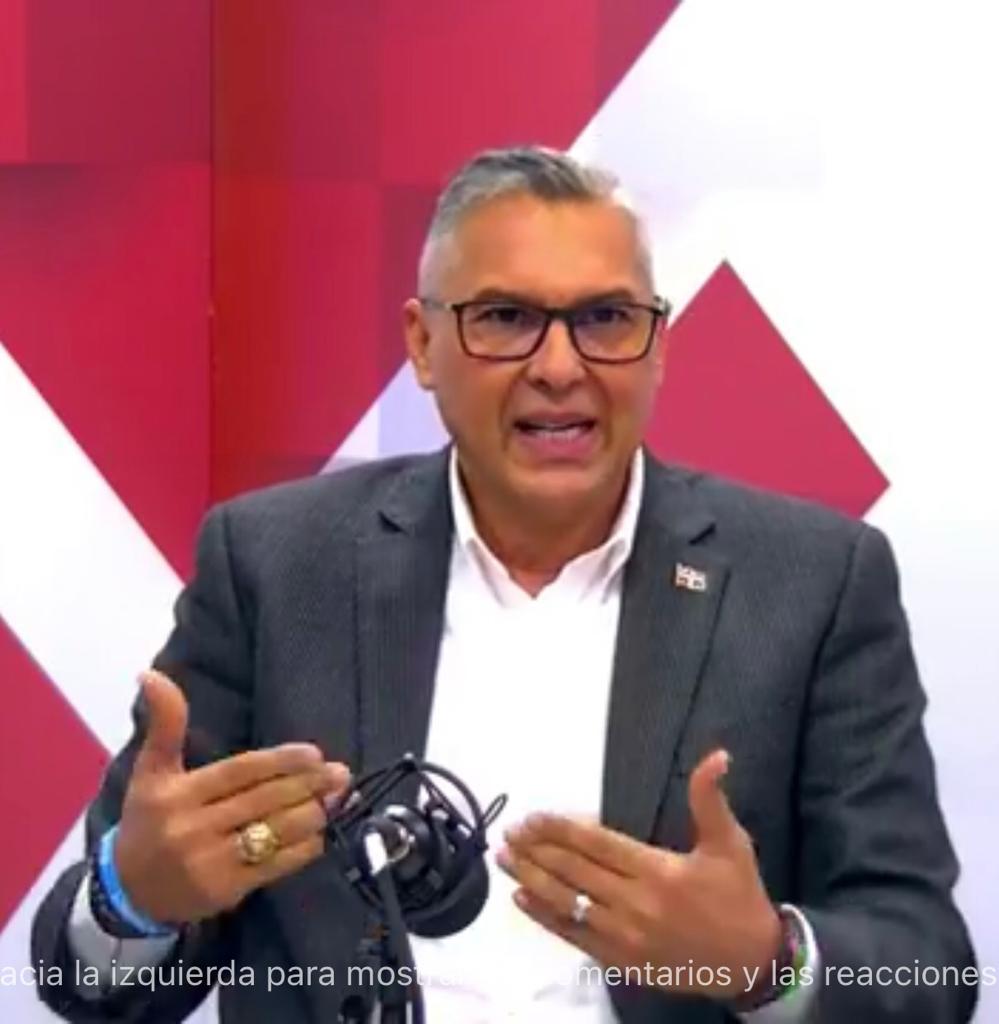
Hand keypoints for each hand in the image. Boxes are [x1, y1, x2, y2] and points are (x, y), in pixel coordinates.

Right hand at [114, 670, 350, 926]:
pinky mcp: (225, 892)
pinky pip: (273, 867)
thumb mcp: (150, 770)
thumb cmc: (147, 820)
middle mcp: (192, 828)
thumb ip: (165, 723)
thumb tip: (150, 674)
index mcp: (177, 794)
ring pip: (273, 834)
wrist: (127, 891)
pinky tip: (320, 834)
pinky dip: (302, 849)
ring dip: (312, 815)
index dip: (280, 761)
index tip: (314, 753)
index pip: (239, 772)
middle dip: (307, 785)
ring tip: (337, 798)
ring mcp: (209, 863)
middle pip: (263, 801)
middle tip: (340, 772)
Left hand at [496, 750, 780, 999]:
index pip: (596, 844)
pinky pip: (574, 936)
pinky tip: (523, 899)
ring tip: (505, 859)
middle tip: (510, 832)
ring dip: (531, 880)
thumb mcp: (731, 843)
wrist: (752, 964)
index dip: (560, 829)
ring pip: (568, 903)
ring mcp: (625, 937)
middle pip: (574, 872)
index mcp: (658, 872)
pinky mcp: (621, 962)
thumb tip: (716, 756)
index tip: (533, 817)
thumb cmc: (738, 896)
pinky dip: (545, 916)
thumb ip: (710, 798)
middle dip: (537, 850)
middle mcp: (636, 905)